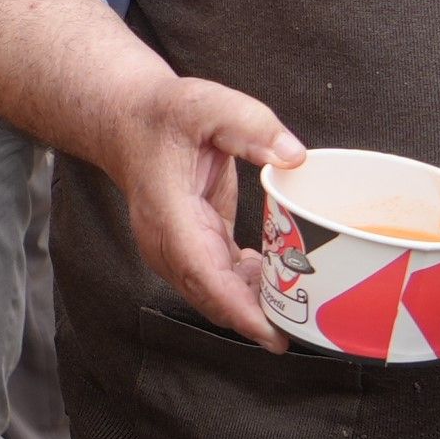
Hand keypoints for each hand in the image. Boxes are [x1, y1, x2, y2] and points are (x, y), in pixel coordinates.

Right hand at [102, 72, 307, 349]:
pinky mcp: (193, 248)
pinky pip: (222, 282)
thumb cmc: (163, 114)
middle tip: (310, 323)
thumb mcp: (207, 104)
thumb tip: (293, 156)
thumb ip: (250, 126)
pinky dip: (252, 288)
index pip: (202, 273)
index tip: (272, 334)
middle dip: (259, 318)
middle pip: (213, 297)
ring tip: (307, 299)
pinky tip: (283, 274)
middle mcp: (168, 242)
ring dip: (259, 304)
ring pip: (218, 295)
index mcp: (168, 213)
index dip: (238, 308)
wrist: (129, 121)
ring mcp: (177, 250)